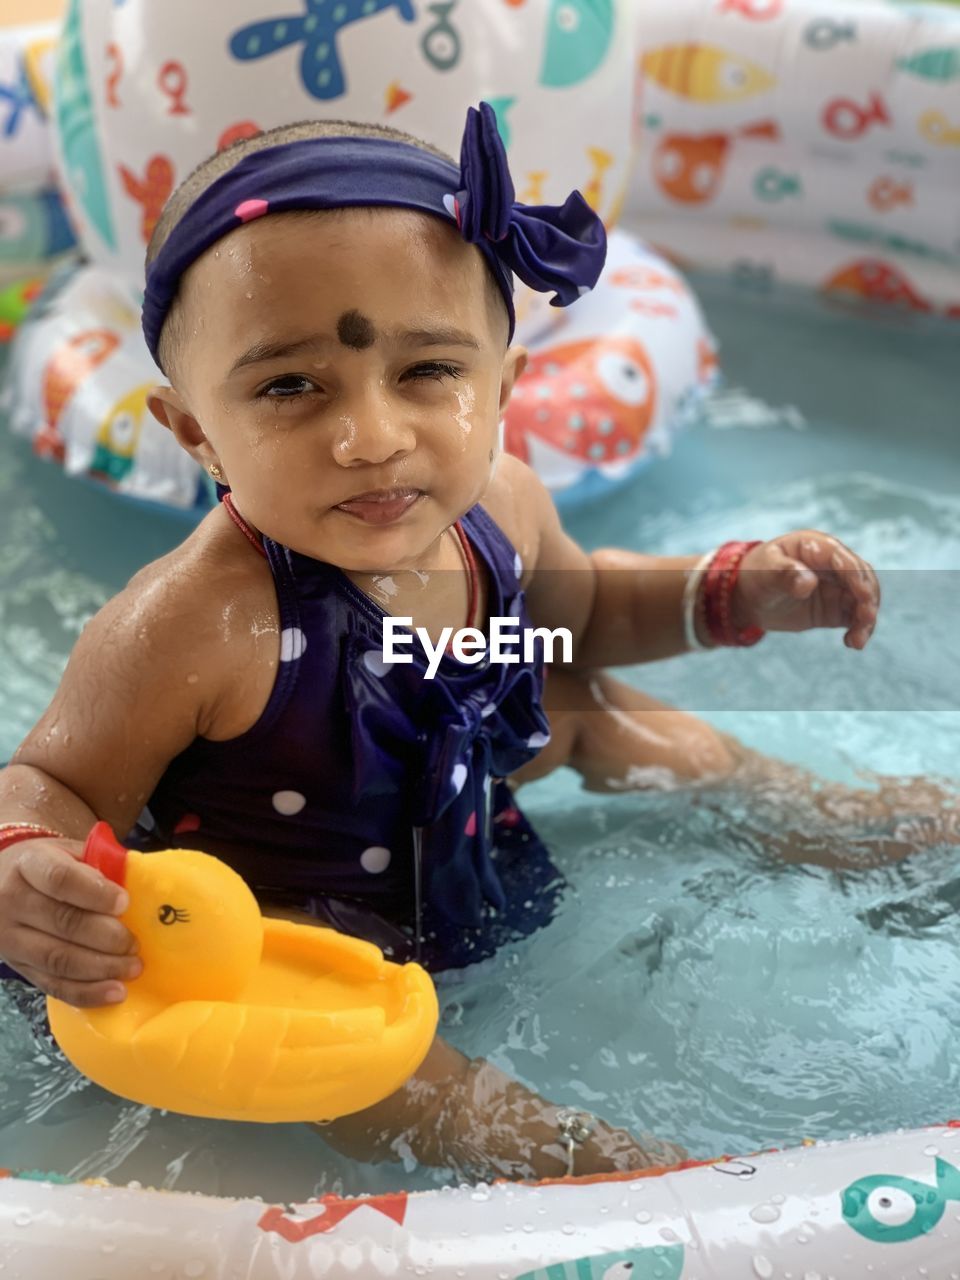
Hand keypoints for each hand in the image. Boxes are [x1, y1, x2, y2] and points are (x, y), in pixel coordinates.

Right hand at [0, 837, 140, 1005]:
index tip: (125, 903)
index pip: (60, 879)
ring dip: (101, 967)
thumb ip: (98, 865)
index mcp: (28, 865)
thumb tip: (138, 884)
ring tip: (133, 968)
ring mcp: (10, 938)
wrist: (1, 884)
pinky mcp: (18, 967)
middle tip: (135, 944)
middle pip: (63, 922)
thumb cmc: (48, 865)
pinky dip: (87, 992)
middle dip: (106, 937)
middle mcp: (13, 902)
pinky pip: (52, 985)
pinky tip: (114, 992)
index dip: (95, 893)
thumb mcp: (67, 853)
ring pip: (58, 959)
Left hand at [732, 530, 879, 648]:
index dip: (857, 576)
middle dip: (868, 598)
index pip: (844, 559)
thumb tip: (809, 583)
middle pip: (862, 578)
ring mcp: (836, 587)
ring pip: (863, 600)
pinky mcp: (835, 608)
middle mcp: (833, 565)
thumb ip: (785, 574)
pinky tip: (853, 643)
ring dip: (866, 619)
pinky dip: (859, 629)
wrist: (747, 597)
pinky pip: (855, 617)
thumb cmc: (755, 575)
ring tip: (857, 641)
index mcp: (817, 547)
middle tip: (866, 619)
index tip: (862, 596)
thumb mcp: (765, 572)